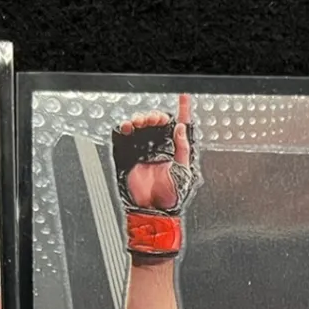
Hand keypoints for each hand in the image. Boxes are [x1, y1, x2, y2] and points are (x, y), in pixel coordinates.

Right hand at [114, 94, 200, 255]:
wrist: (153, 212)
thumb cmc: (171, 197)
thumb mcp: (183, 172)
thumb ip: (182, 149)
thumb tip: (181, 129)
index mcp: (174, 149)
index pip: (180, 125)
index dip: (182, 110)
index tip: (184, 97)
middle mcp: (159, 147)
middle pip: (157, 122)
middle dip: (154, 115)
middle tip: (152, 118)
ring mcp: (143, 150)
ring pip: (140, 127)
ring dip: (140, 119)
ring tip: (139, 122)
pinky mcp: (129, 156)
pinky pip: (125, 138)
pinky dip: (124, 128)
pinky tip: (128, 127)